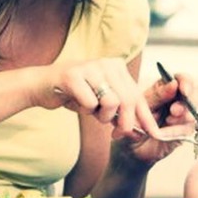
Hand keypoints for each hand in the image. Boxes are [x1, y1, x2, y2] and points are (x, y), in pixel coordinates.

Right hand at [40, 58, 159, 137]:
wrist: (42, 85)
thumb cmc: (75, 94)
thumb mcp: (103, 100)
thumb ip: (121, 109)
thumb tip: (143, 129)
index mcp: (117, 67)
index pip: (137, 95)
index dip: (146, 117)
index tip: (155, 134)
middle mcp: (106, 63)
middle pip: (127, 100)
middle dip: (125, 123)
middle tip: (117, 135)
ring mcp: (90, 67)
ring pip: (111, 102)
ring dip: (102, 116)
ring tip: (92, 112)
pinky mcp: (73, 75)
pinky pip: (90, 103)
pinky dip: (85, 110)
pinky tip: (77, 103)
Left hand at [121, 73, 197, 163]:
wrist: (129, 148)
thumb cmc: (132, 122)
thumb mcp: (139, 106)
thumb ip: (157, 95)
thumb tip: (173, 84)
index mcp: (165, 88)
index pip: (183, 79)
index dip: (187, 82)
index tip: (183, 90)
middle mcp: (178, 99)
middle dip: (191, 101)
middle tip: (174, 110)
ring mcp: (184, 115)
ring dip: (187, 115)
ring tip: (169, 120)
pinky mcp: (185, 131)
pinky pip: (191, 128)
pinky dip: (179, 130)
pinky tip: (167, 133)